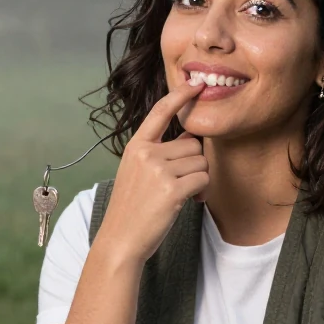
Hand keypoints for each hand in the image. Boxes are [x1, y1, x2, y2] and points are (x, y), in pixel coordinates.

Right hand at [94, 77, 207, 263]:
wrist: (121, 240)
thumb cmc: (132, 209)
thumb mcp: (137, 173)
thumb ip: (159, 153)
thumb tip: (190, 138)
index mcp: (136, 146)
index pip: (160, 112)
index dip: (180, 96)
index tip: (196, 84)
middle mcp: (146, 153)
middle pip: (192, 145)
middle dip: (193, 165)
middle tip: (181, 185)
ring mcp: (158, 170)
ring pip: (200, 163)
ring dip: (199, 180)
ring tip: (182, 196)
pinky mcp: (172, 189)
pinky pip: (203, 179)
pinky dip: (202, 192)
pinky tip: (189, 202)